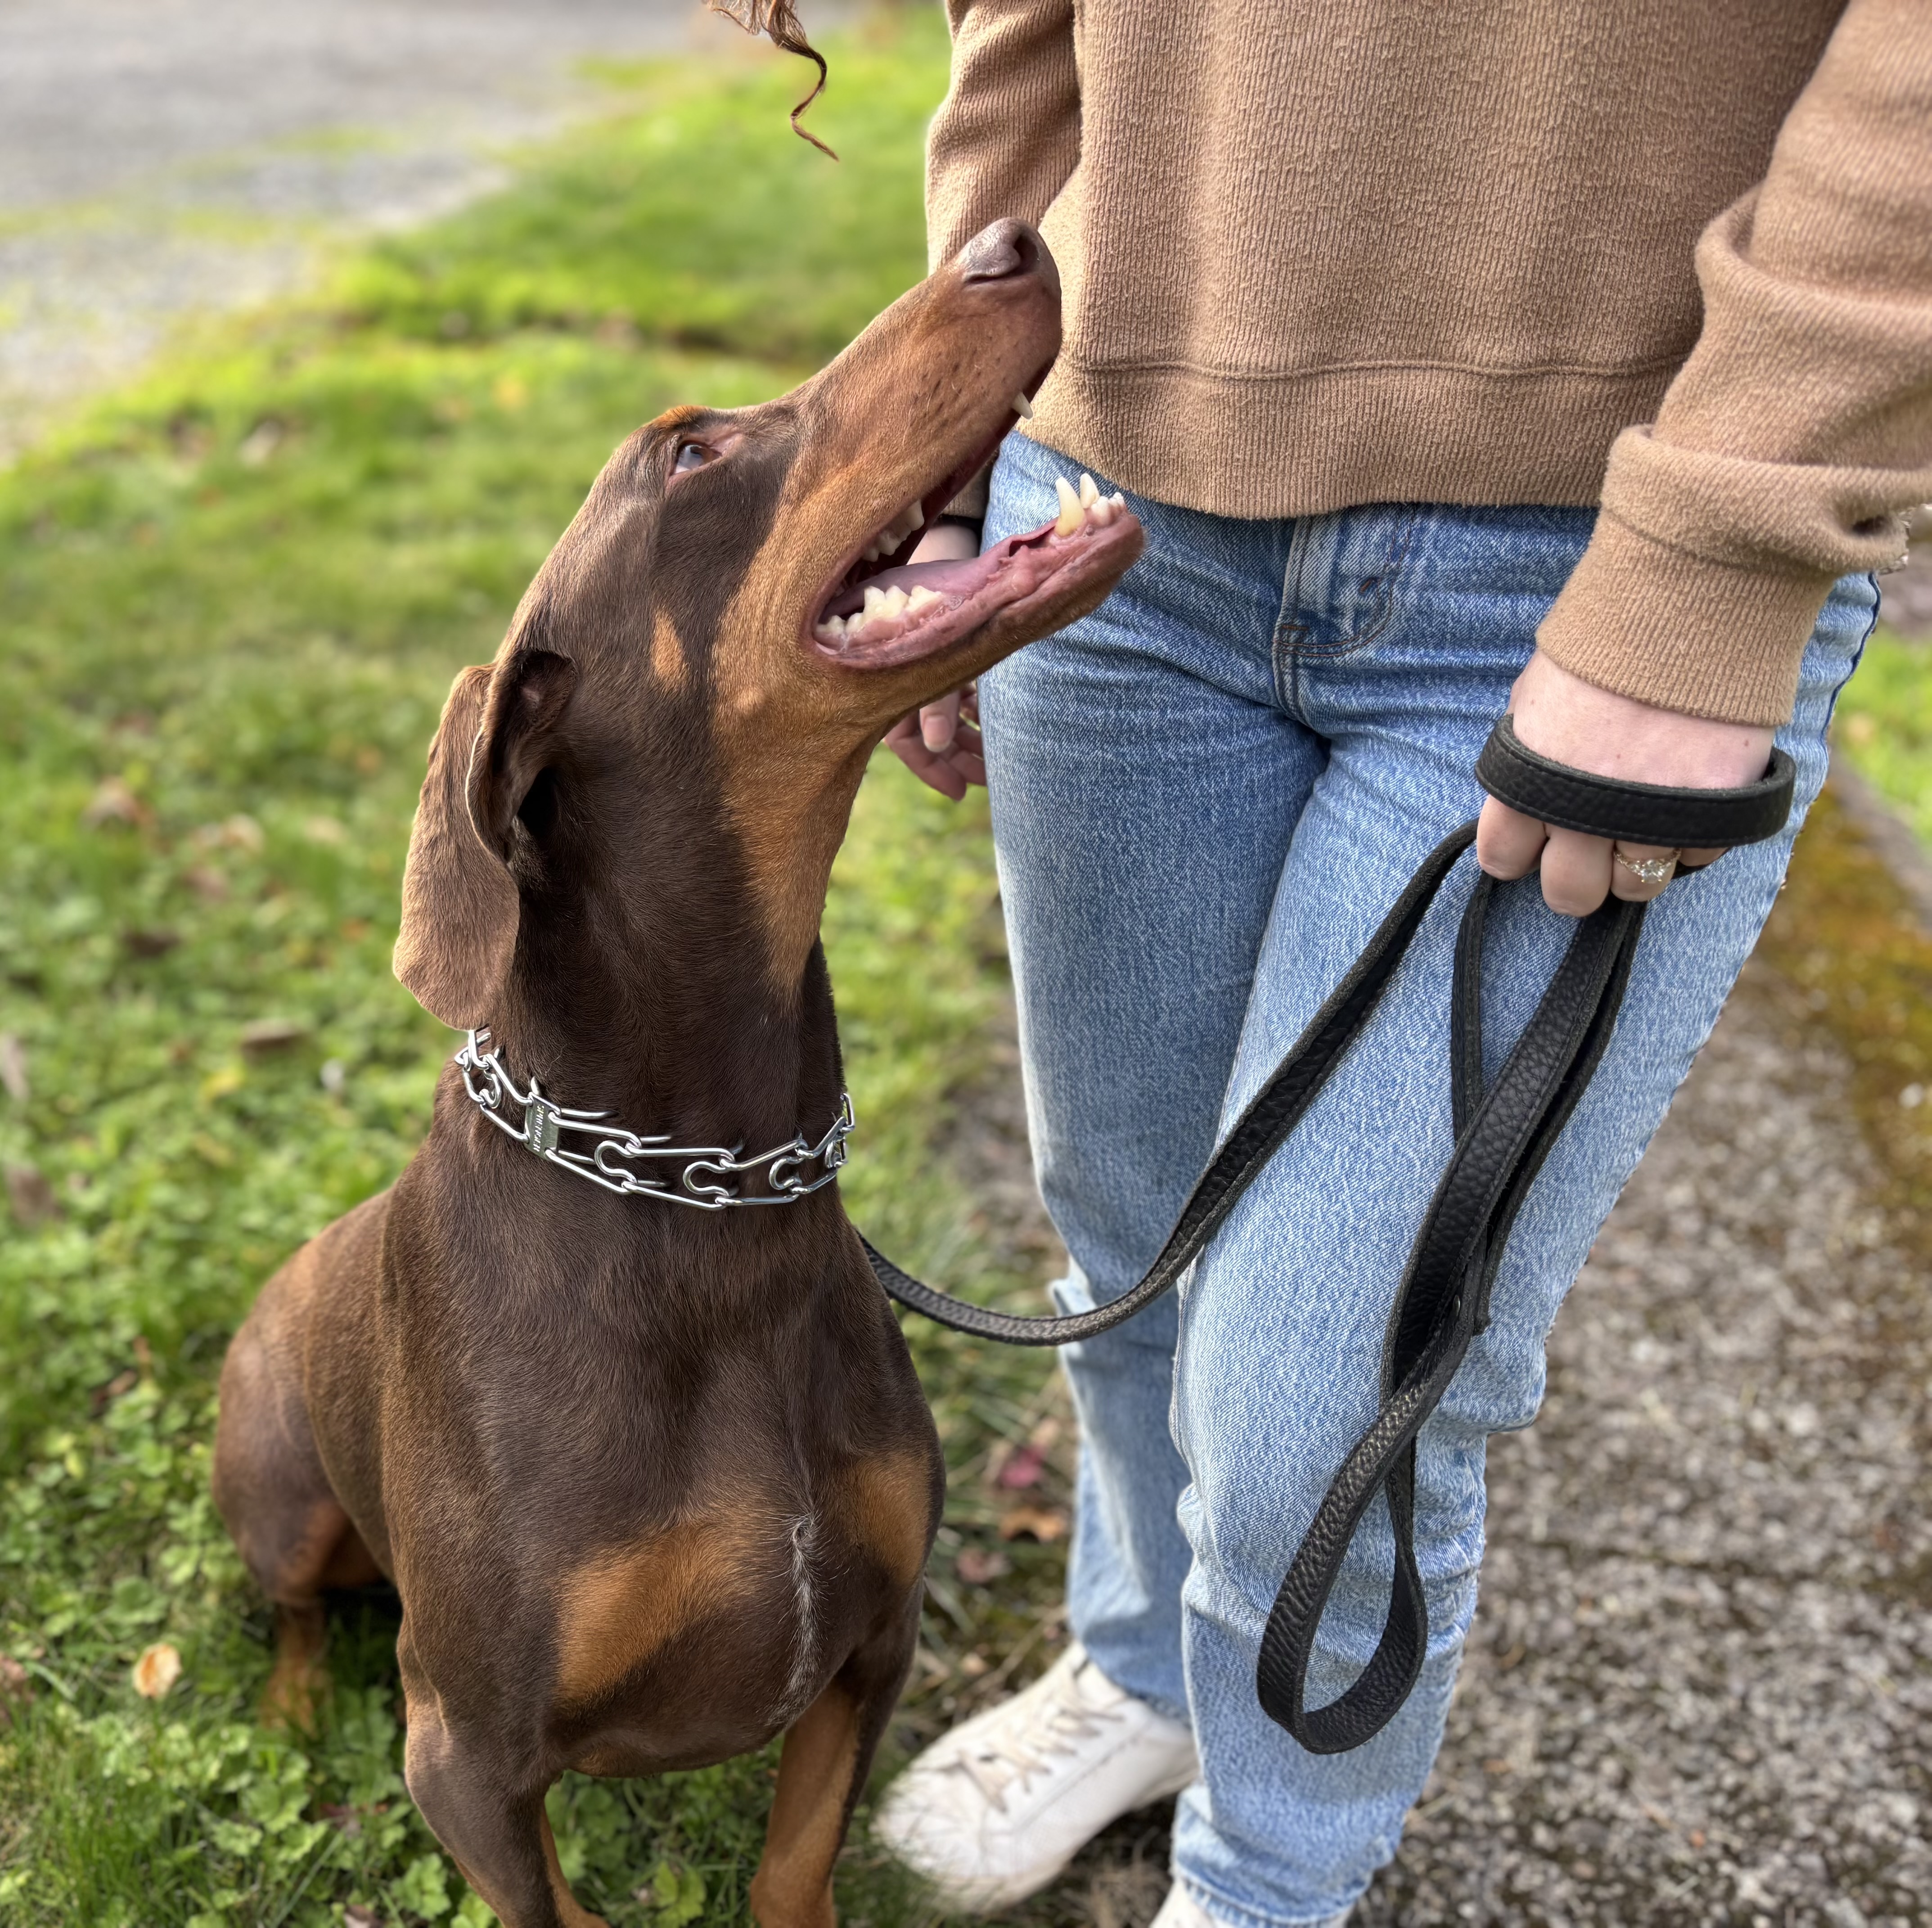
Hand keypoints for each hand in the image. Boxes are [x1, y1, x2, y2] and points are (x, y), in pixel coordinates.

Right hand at [886, 521, 986, 799]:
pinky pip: (958, 694)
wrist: (933, 551)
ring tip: (996, 762)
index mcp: (885, 688)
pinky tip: (993, 724)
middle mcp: (902, 685)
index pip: (908, 744)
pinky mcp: (943, 654)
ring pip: (948, 719)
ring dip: (971, 739)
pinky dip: (975, 711)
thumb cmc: (916, 597)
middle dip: (959, 759)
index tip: (961, 792)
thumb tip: (935, 744)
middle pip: (932, 737)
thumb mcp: (923, 649)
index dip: (933, 771)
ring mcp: (923, 670)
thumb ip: (934, 699)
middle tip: (989, 781)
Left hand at [1476, 650, 1774, 915]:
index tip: (1534, 841)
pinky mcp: (1714, 807)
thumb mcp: (1538, 697)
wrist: (1691, 600)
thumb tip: (1529, 806)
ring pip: (1638, 884)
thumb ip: (1531, 760)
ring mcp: (1651, 814)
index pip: (1503, 857)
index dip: (1518, 851)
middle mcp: (1583, 810)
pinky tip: (1689, 797)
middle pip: (1570, 893)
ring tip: (1644, 821)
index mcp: (1529, 781)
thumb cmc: (1606, 642)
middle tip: (1591, 850)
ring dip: (1639, 860)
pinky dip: (1694, 838)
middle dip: (1577, 877)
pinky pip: (1698, 857)